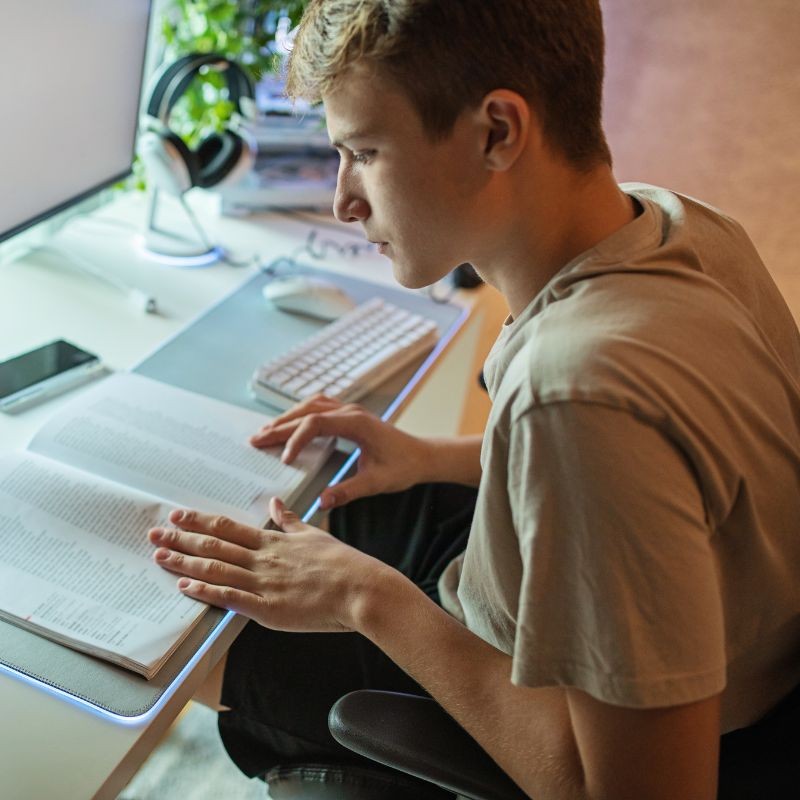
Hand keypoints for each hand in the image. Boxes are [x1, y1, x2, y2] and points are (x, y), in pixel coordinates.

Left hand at [149, 498, 386, 631]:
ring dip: (185, 563)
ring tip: (159, 556)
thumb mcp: (314, 534)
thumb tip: (275, 502)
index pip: (228, 529)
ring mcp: (264, 584)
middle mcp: (264, 559)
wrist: (361, 589)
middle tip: (153, 533)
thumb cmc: (342, 563)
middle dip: (181, 540)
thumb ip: (289, 521)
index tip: (178, 516)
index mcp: (274, 542)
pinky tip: (184, 588)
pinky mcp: (268, 609)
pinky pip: (230, 599)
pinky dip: (205, 592)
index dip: (200, 522)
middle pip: (214, 547)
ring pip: (216, 570)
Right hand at [250, 395, 431, 507]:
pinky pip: (319, 408)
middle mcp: (351, 411)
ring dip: (287, 418)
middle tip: (255, 440)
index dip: (296, 439)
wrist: (423, 456)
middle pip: (307, 412)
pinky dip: (300, 415)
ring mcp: (350, 410)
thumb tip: (322, 502)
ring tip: (265, 433)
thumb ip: (349, 491)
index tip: (284, 459)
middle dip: (280, 427)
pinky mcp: (350, 416)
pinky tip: (289, 425)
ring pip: (311, 406)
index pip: (316, 423)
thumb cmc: (403, 467)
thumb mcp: (377, 482)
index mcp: (356, 423)